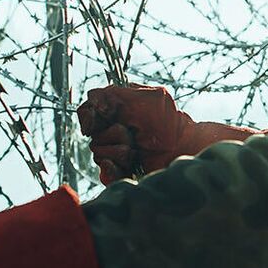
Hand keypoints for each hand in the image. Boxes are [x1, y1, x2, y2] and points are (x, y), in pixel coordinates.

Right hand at [75, 84, 257, 183]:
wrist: (182, 147)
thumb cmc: (168, 121)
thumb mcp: (146, 97)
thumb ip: (116, 93)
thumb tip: (92, 99)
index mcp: (112, 112)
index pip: (85, 112)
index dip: (91, 116)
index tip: (104, 116)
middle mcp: (108, 132)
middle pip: (91, 135)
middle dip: (113, 134)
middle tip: (133, 133)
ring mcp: (111, 153)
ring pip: (97, 153)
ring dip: (120, 151)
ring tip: (138, 149)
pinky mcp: (117, 173)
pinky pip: (104, 174)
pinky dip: (114, 169)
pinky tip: (129, 164)